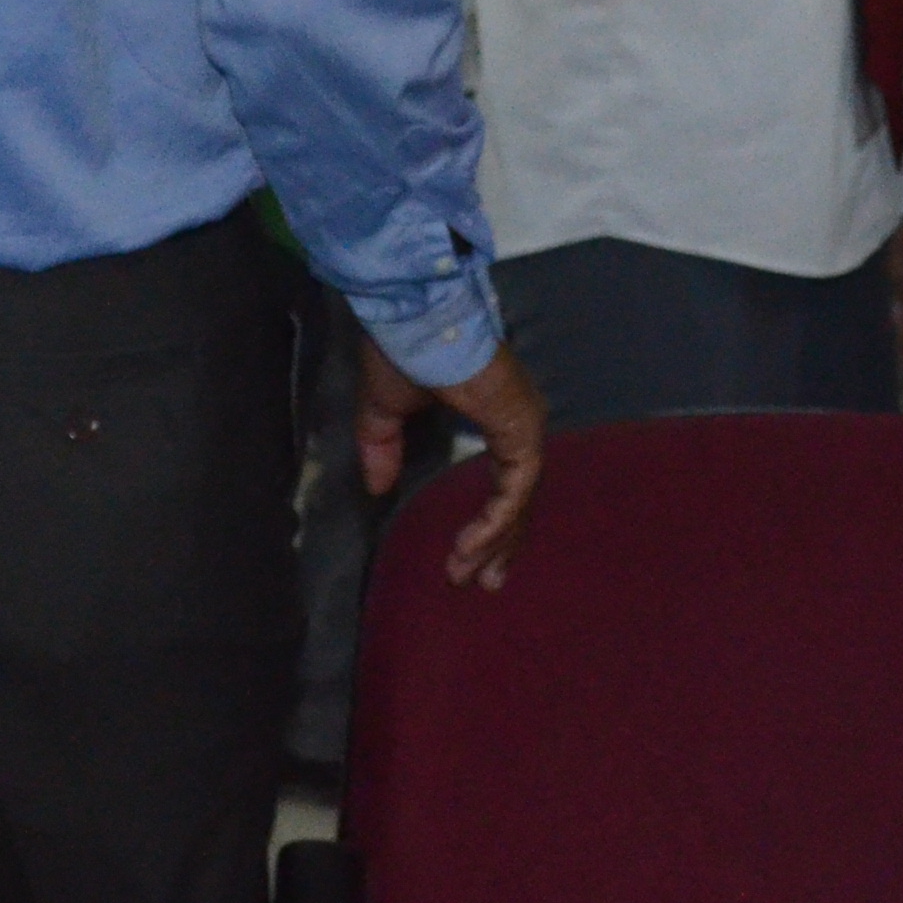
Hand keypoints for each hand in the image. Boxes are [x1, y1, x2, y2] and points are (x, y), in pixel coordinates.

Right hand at [357, 335, 548, 587]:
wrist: (417, 319)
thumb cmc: (406, 351)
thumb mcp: (386, 410)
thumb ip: (383, 446)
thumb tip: (377, 487)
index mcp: (496, 414)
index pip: (505, 480)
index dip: (490, 522)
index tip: (466, 557)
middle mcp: (518, 423)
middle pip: (518, 498)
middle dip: (501, 544)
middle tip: (483, 583)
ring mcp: (524, 426)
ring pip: (519, 499)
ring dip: (496, 541)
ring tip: (469, 574)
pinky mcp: (521, 430)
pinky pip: (516, 489)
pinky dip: (496, 520)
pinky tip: (472, 544)